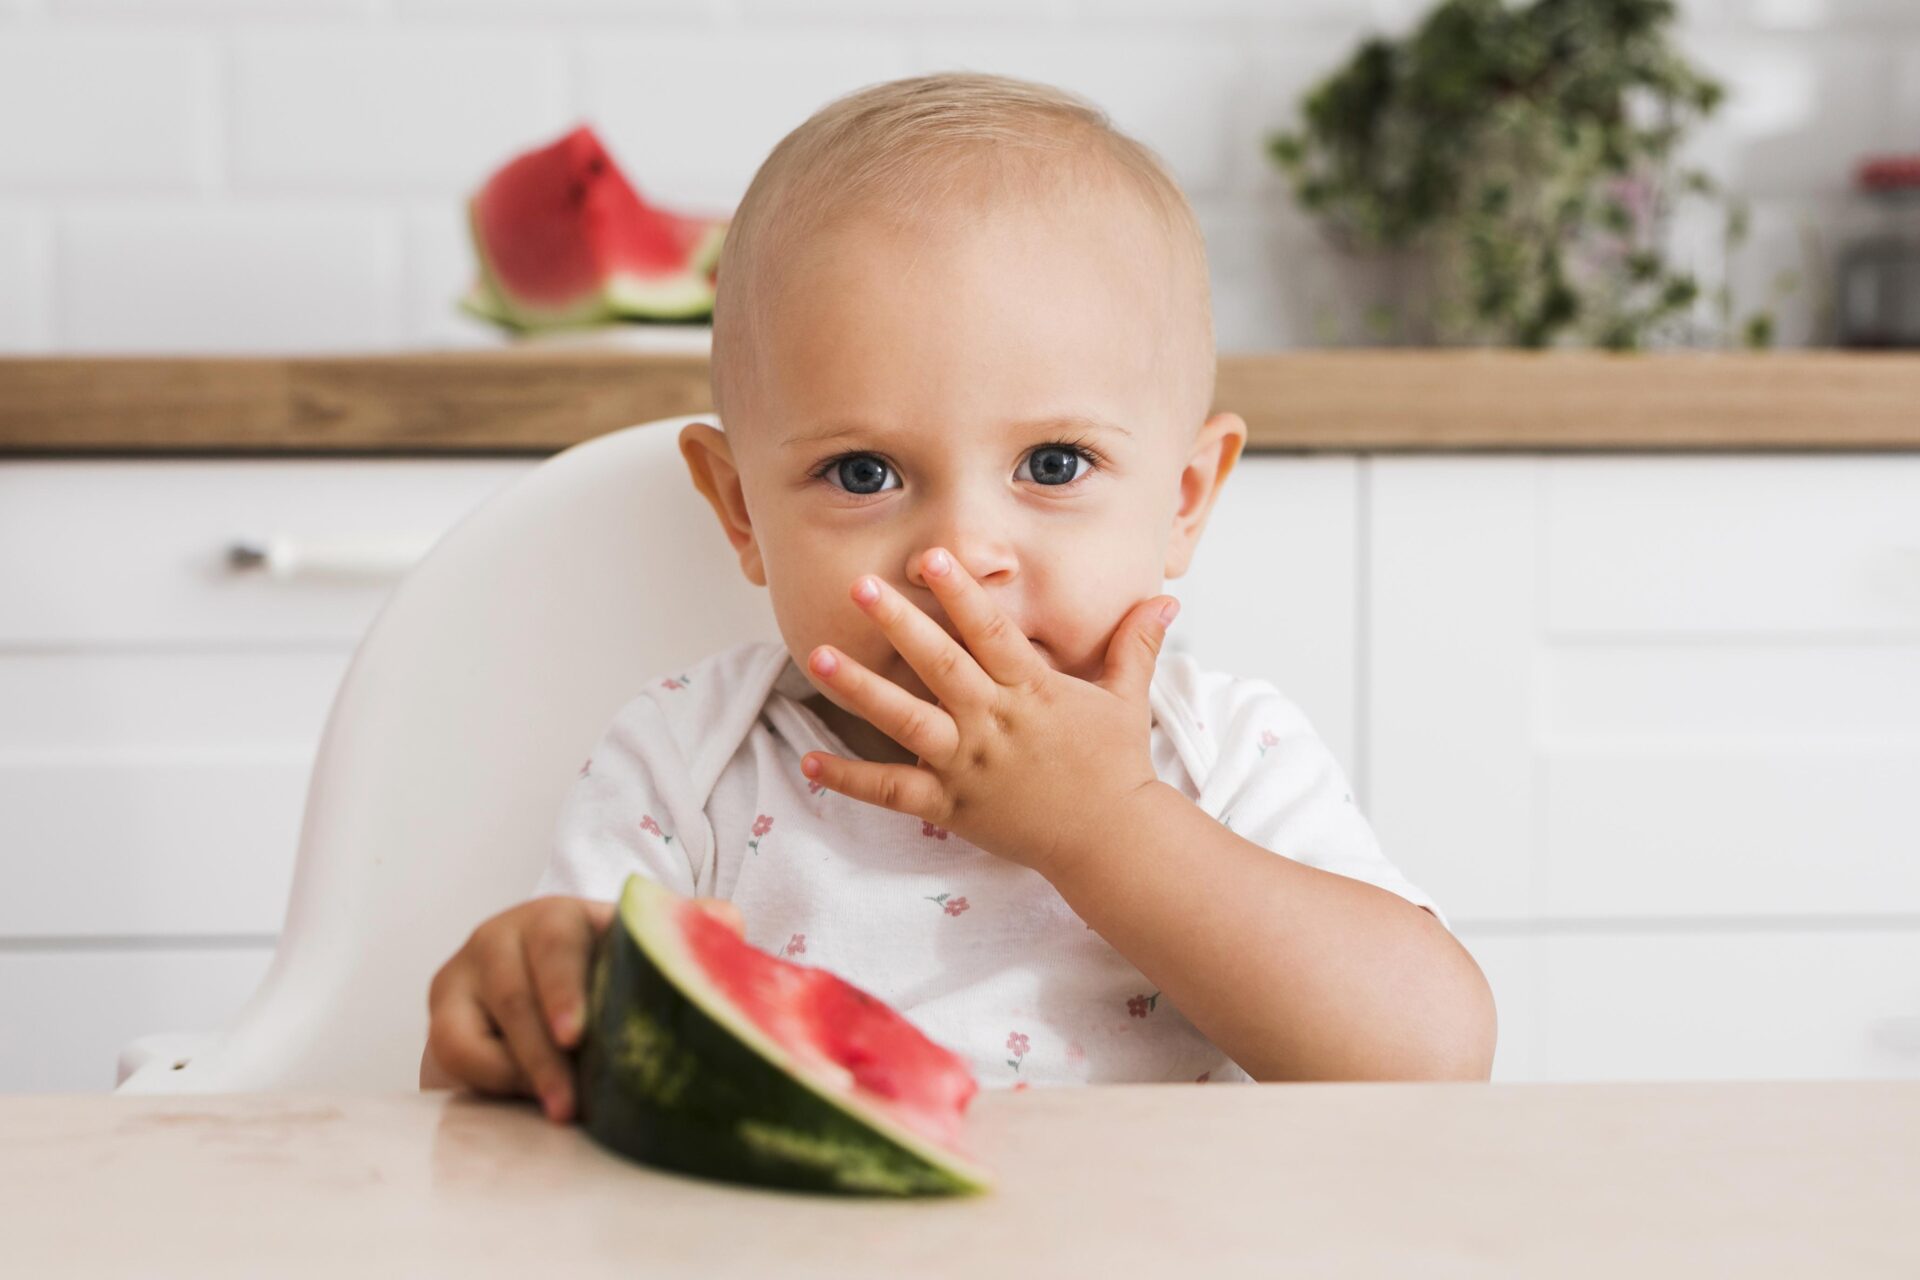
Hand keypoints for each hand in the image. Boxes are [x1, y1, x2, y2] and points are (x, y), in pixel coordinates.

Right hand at [422, 892, 742, 1121]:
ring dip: (519, 1073)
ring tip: (559, 1112)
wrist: (537, 1009)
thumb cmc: (604, 983)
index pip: (559, 942)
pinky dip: (486, 1078)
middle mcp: (507, 935)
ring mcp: (468, 973)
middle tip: (568, 1100)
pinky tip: (520, 1100)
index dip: (565, 987)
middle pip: (516, 989)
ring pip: (478, 1026)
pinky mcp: (443, 1014)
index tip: (577, 1036)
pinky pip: (452, 1048)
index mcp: (563, 918)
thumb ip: (683, 937)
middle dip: (542, 1049)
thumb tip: (727, 922)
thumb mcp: (638, 958)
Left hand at [799, 547, 1179, 876]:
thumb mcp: (1125, 699)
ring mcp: (967, 766)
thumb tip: (1164, 599)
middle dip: (898, 623)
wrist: (1110, 841)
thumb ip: (1135, 645)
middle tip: (859, 586)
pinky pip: (892, 792)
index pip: (990, 632)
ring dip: (860, 689)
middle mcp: (993, 723)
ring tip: (819, 657)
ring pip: (905, 721)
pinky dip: (850, 780)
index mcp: (1031, 691)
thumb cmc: (1115, 767)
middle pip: (938, 665)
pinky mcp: (949, 807)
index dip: (960, 593)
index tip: (930, 558)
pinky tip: (810, 762)